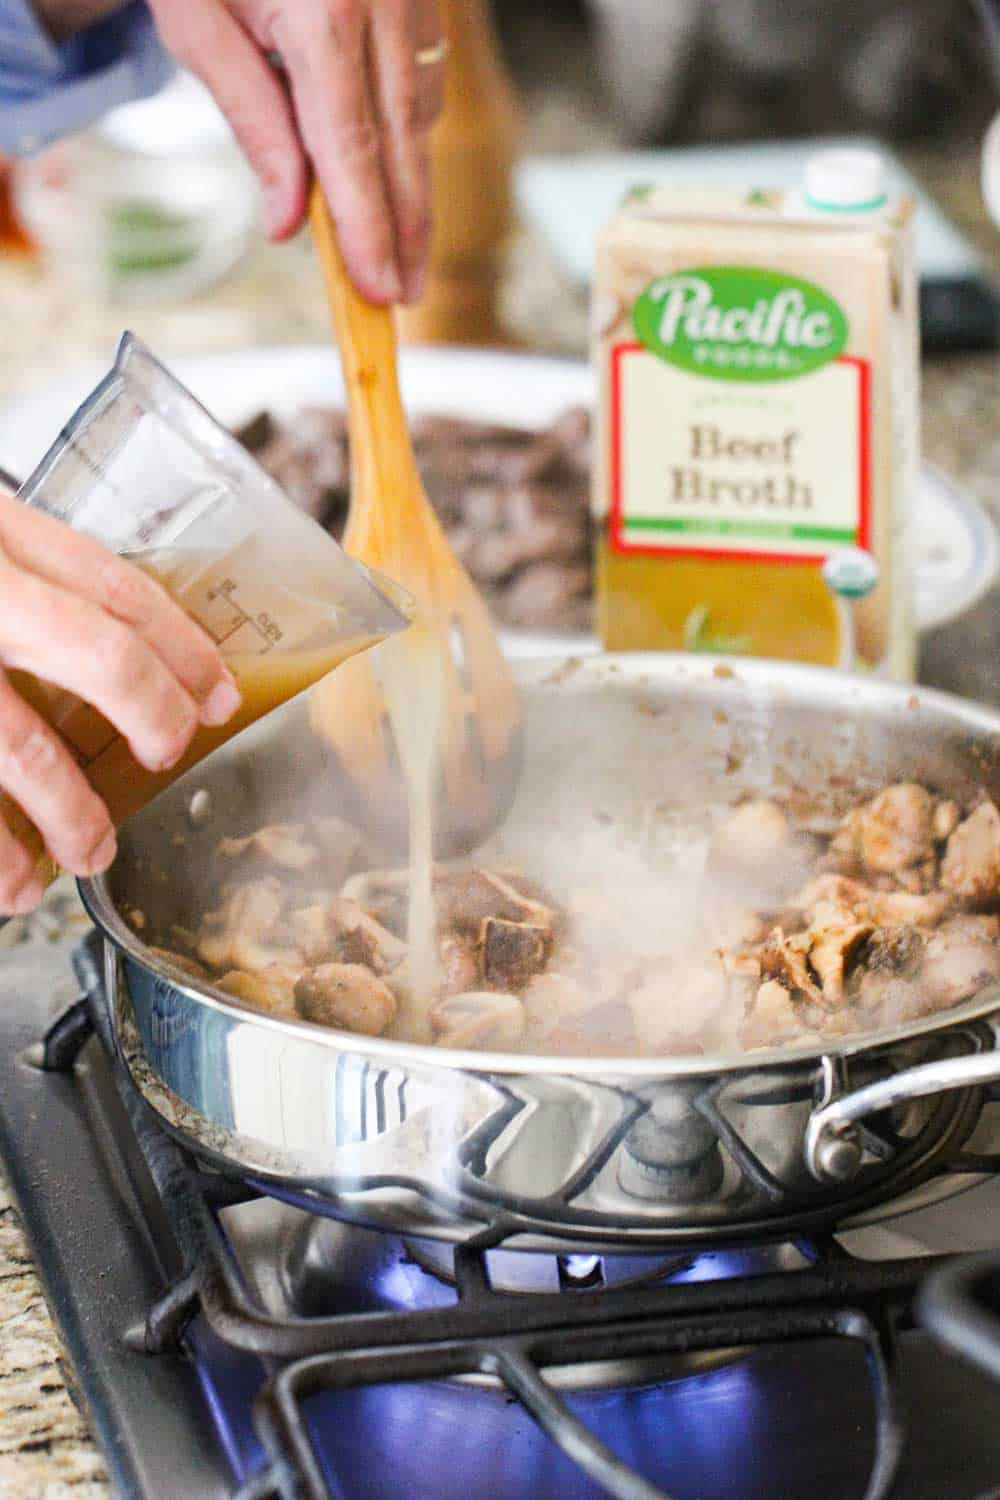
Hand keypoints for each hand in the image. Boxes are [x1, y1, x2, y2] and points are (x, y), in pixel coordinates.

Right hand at [0, 494, 239, 915]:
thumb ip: (15, 572)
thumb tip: (112, 648)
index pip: (114, 585)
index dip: (180, 648)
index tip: (217, 697)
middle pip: (93, 650)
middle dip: (148, 712)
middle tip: (167, 755)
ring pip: (17, 745)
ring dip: (68, 813)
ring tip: (90, 853)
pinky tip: (5, 884)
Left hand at [146, 0, 446, 304]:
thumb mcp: (197, 25)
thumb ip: (251, 122)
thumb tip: (290, 223)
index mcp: (323, 15)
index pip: (353, 153)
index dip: (369, 231)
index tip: (378, 289)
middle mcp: (383, 4)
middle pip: (404, 146)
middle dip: (405, 229)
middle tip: (403, 295)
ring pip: (420, 113)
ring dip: (408, 182)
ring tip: (397, 247)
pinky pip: (423, 75)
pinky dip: (407, 126)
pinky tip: (389, 160)